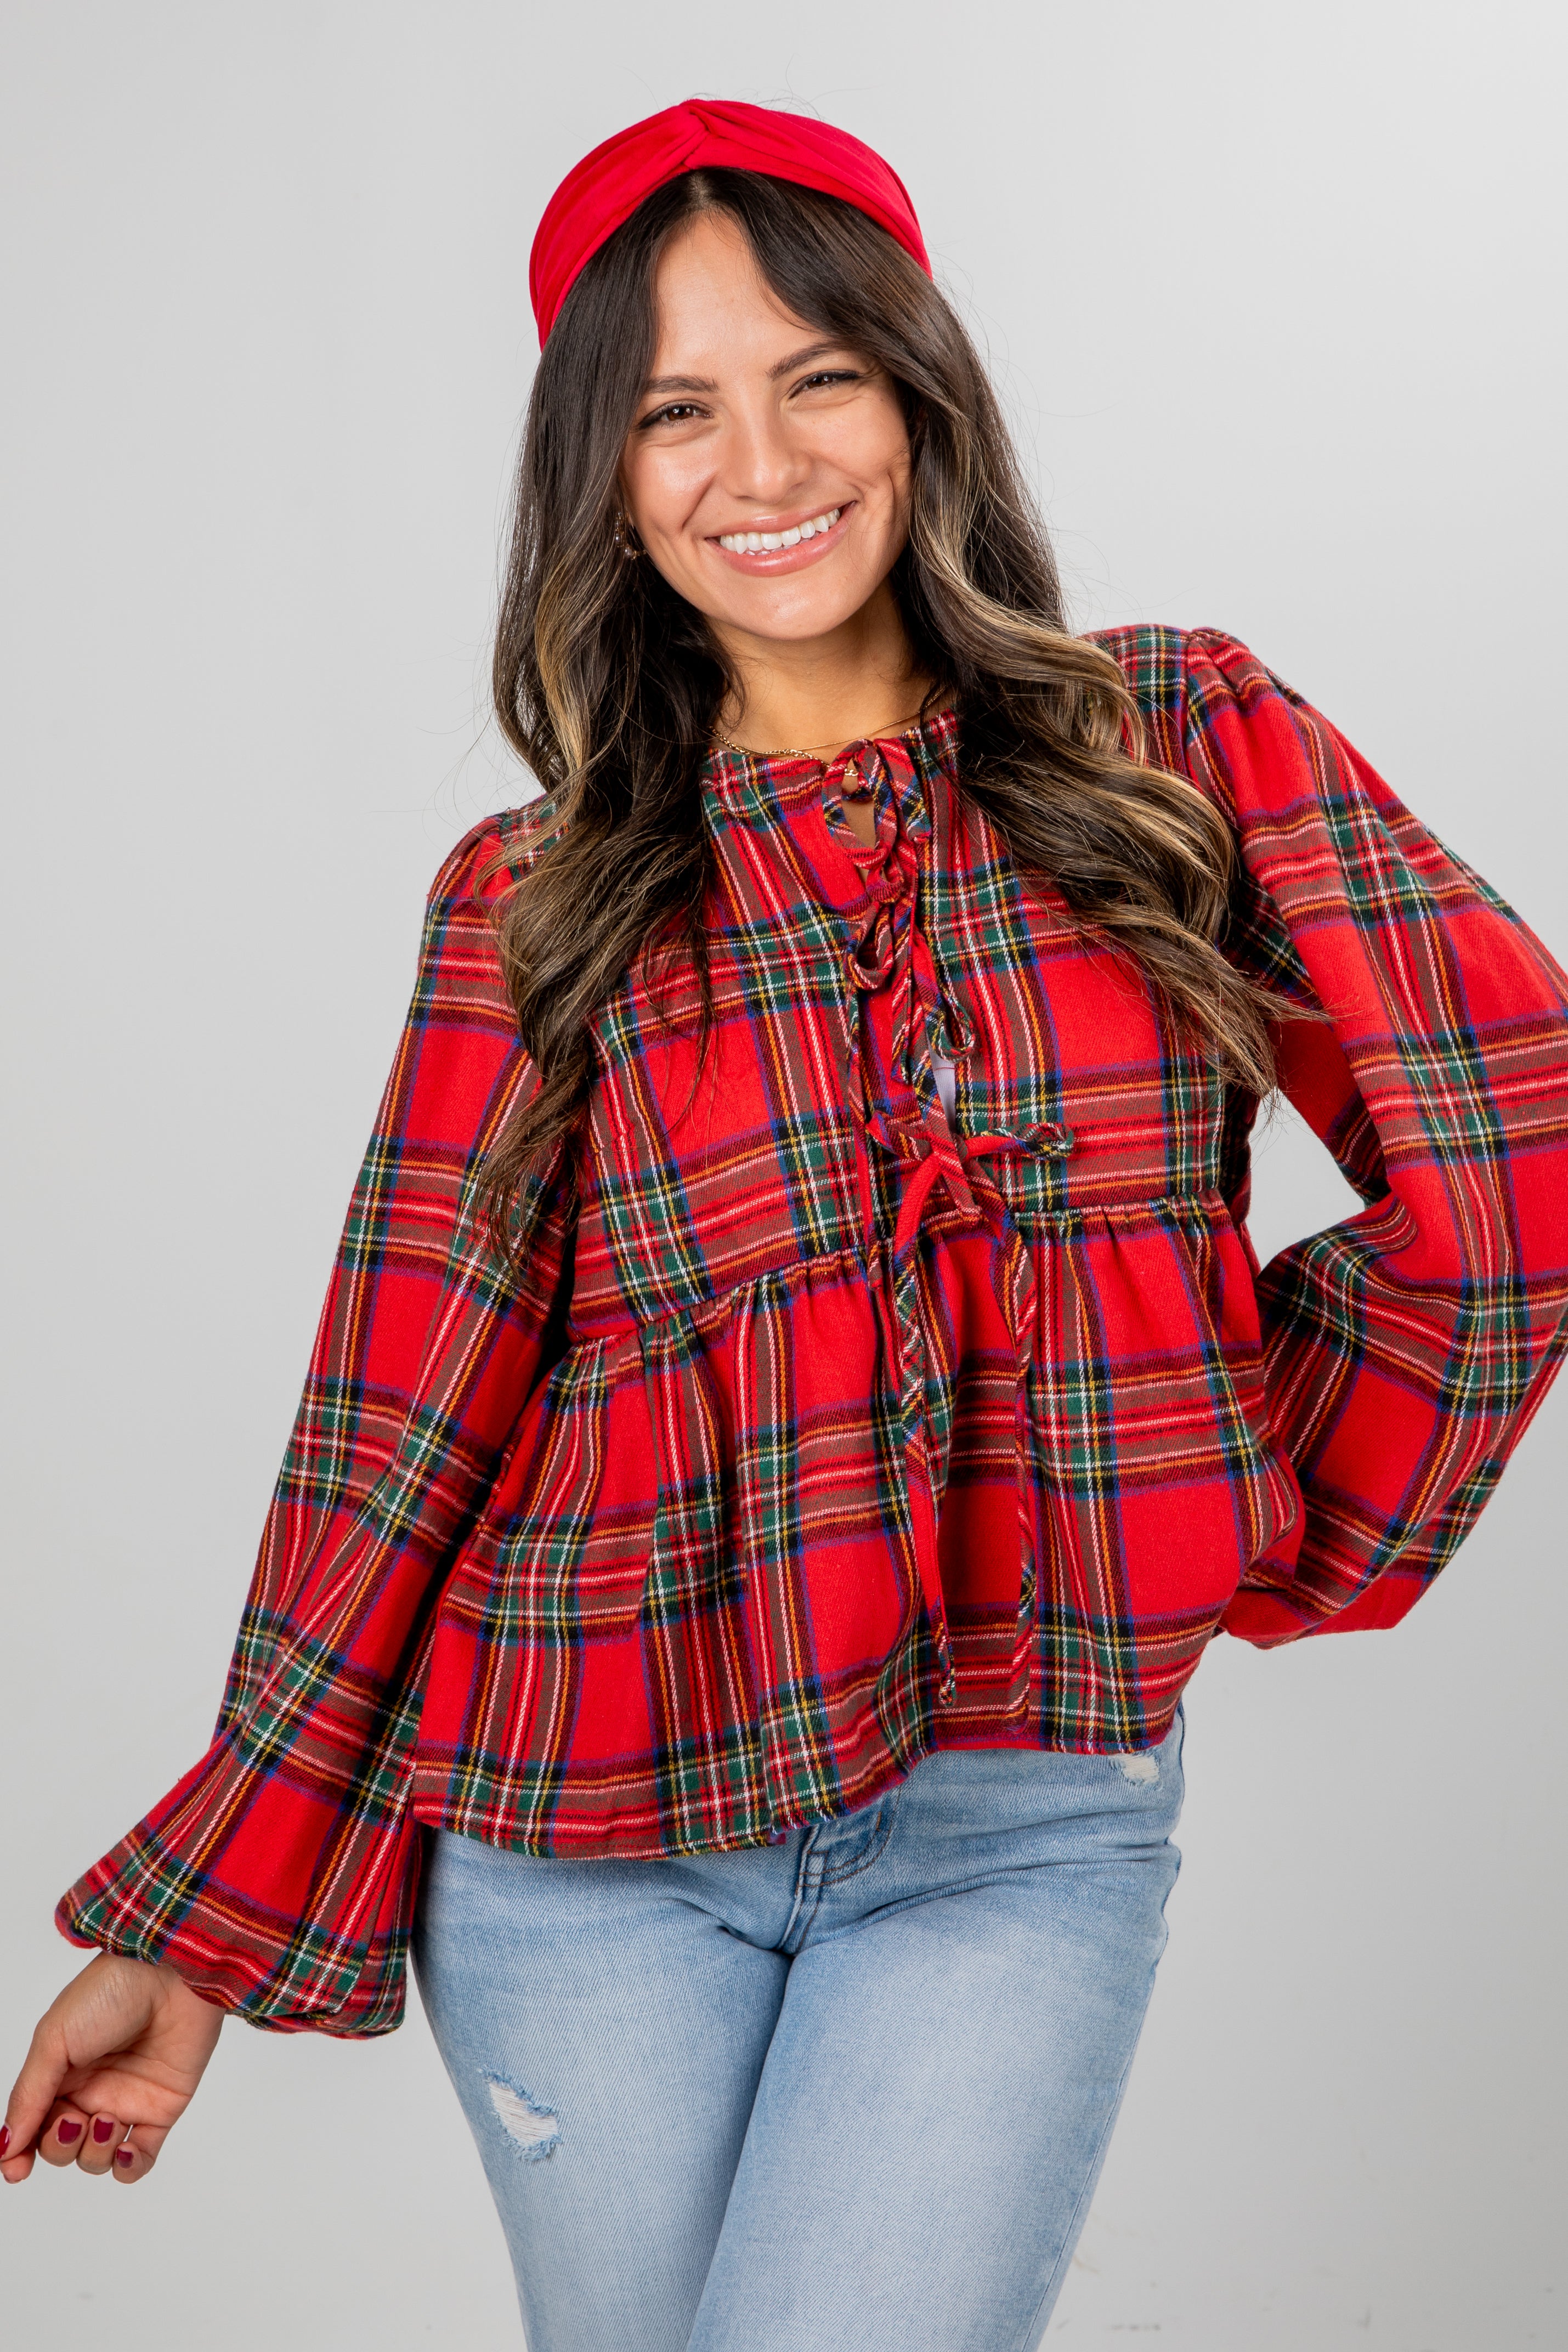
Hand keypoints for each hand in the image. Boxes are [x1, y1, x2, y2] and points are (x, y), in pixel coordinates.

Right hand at [3, 1952, 223, 2184]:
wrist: (173, 1975)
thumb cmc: (112, 1992)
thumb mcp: (55, 2038)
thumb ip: (30, 2095)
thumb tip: (6, 2145)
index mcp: (60, 2073)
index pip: (32, 2126)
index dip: (20, 2152)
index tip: (17, 2169)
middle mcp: (90, 2091)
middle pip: (61, 2147)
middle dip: (60, 2146)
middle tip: (73, 2120)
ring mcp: (126, 2102)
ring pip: (96, 2159)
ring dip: (94, 2152)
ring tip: (107, 2119)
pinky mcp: (161, 2110)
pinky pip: (140, 2160)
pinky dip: (128, 2168)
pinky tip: (125, 2149)